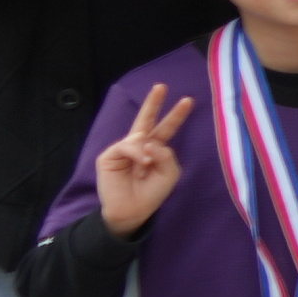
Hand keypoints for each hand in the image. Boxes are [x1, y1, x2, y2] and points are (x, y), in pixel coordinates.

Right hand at [93, 82, 191, 234]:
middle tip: (161, 86)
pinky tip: (140, 165)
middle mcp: (139, 146)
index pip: (166, 128)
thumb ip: (166, 155)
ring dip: (147, 152)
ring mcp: (123, 149)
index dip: (176, 115)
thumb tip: (148, 142)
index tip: (188, 100)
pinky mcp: (109, 155)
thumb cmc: (151, 193)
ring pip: (140, 138)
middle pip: (146, 119)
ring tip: (146, 167)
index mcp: (155, 149)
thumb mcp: (169, 173)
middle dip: (153, 102)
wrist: (132, 210)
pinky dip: (137, 154)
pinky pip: (127, 146)